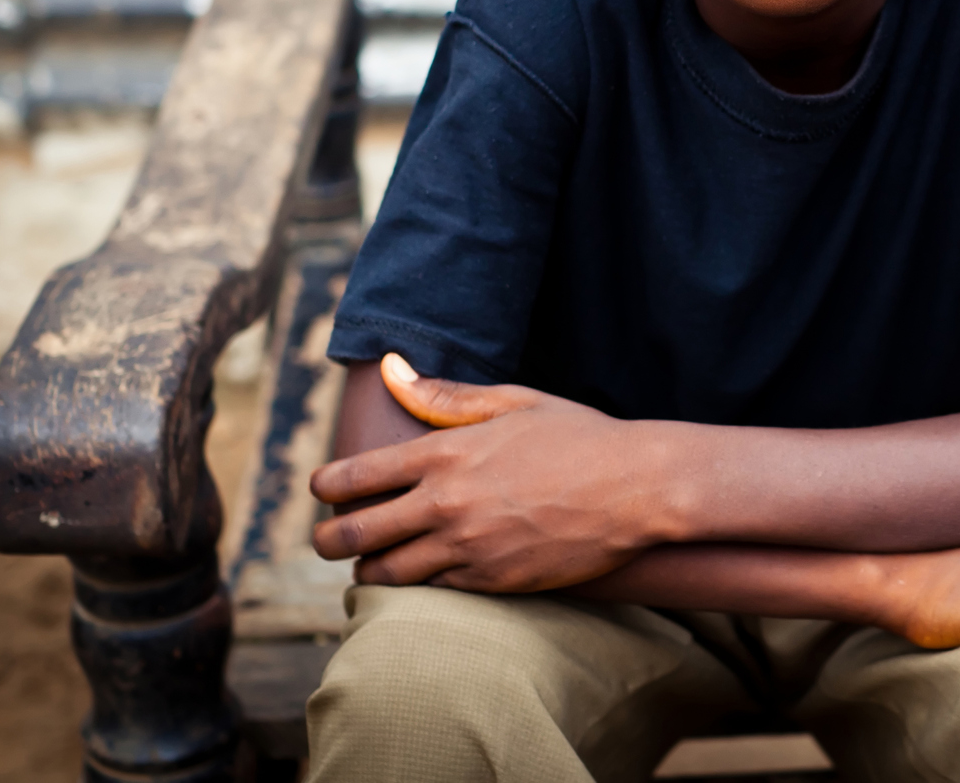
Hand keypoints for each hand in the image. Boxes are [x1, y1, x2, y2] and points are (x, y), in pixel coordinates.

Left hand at [308, 354, 668, 591]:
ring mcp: (467, 548)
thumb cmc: (578, 436)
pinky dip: (420, 584)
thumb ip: (444, 394)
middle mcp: (446, 504)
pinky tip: (424, 574)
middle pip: (353, 534)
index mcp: (444, 454)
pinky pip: (433, 591)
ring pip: (385, 572)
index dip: (327, 486)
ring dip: (369, 567)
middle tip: (327, 537)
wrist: (636, 488)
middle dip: (328, 537)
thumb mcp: (513, 402)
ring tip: (373, 560)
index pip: (353, 475)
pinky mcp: (492, 583)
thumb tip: (389, 367)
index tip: (324, 489)